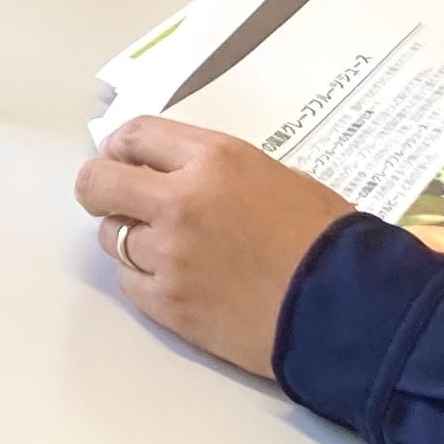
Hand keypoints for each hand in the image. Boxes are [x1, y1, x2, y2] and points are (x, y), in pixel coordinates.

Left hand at [73, 118, 361, 375]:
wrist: (346, 308)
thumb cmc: (325, 239)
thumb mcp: (273, 175)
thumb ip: (213, 169)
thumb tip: (168, 170)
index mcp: (214, 159)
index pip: (134, 135)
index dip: (120, 147)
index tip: (121, 158)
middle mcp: (181, 202)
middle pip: (97, 183)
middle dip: (100, 187)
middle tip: (116, 198)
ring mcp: (170, 256)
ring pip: (110, 236)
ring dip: (130, 237)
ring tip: (167, 246)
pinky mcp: (168, 304)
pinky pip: (129, 282)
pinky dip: (145, 278)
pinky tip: (177, 278)